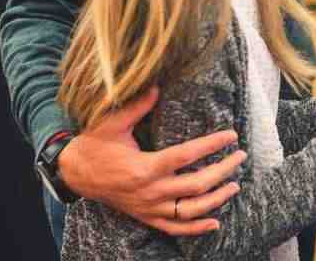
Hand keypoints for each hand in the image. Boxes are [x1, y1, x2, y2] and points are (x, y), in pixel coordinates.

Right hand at [57, 86, 244, 235]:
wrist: (75, 173)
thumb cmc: (95, 145)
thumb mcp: (112, 122)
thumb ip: (138, 106)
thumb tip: (158, 86)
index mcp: (144, 166)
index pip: (187, 155)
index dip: (212, 145)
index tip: (231, 135)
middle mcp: (150, 191)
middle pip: (197, 185)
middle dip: (223, 170)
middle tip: (240, 156)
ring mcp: (149, 208)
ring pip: (190, 210)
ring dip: (217, 199)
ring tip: (235, 185)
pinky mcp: (145, 217)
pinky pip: (174, 228)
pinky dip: (196, 228)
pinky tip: (215, 221)